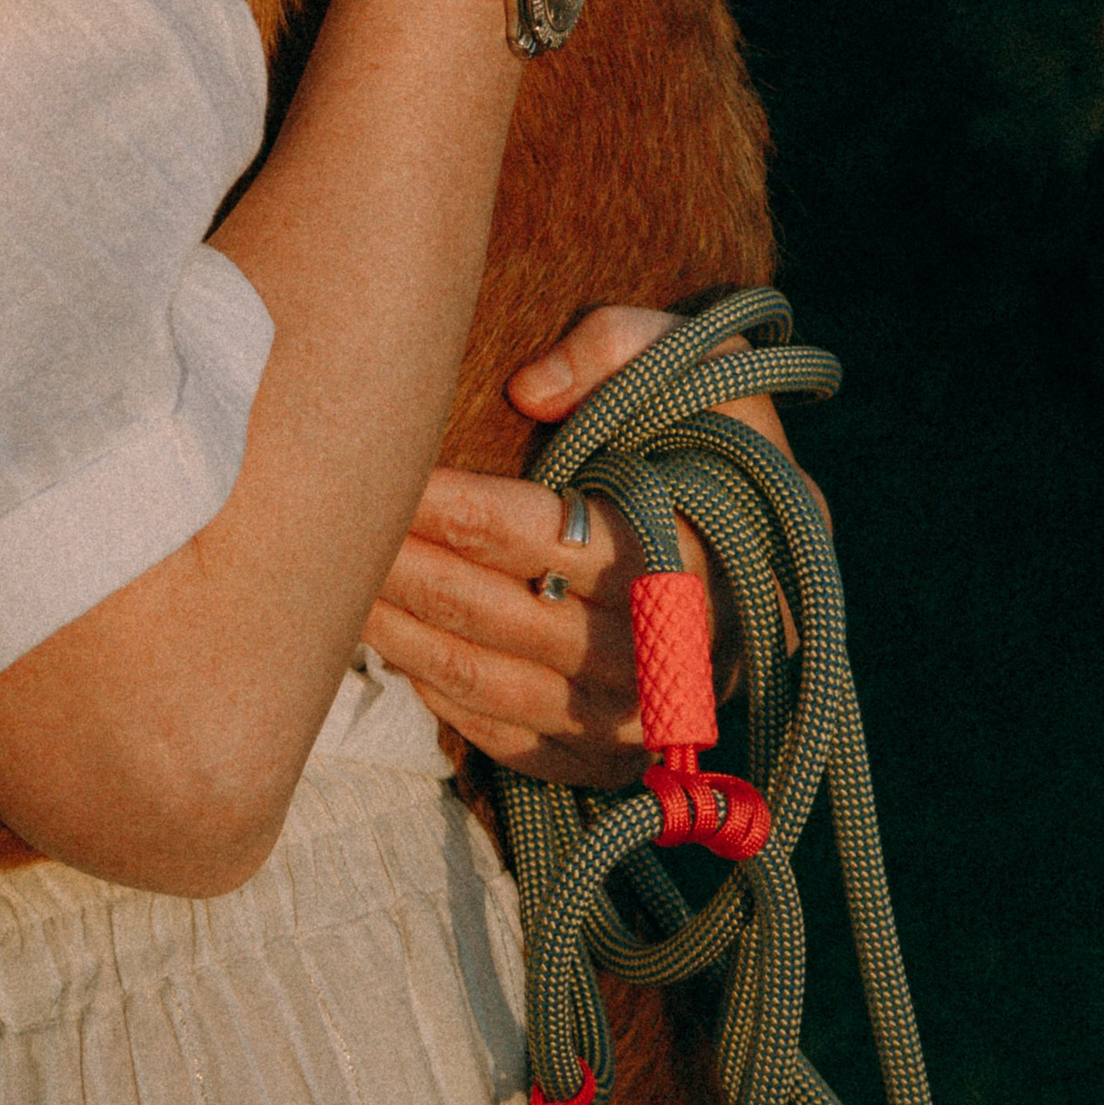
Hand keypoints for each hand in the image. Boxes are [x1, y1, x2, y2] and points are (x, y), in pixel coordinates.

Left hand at [361, 306, 804, 785]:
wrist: (783, 556)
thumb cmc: (721, 445)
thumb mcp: (700, 365)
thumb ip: (618, 348)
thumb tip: (527, 390)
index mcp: (671, 549)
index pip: (517, 529)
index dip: (432, 502)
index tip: (370, 472)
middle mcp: (652, 648)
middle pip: (483, 606)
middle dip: (393, 566)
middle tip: (320, 528)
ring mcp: (630, 715)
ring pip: (480, 676)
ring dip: (395, 634)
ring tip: (328, 588)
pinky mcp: (611, 756)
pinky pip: (506, 735)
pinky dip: (439, 695)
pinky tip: (392, 651)